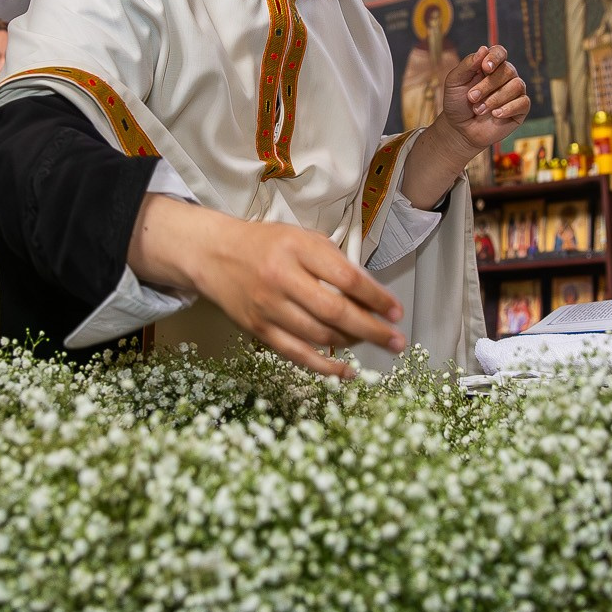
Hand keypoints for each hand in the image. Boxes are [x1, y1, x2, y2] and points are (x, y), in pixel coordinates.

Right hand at [129, 197, 403, 377]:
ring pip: (320, 336)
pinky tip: (347, 372)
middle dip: (373, 330)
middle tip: (396, 340)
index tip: (396, 312)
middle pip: (336, 312)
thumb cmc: (268, 245)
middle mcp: (282, 278)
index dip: (376, 299)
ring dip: (352, 343)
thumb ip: (335, 263)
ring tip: (370, 342)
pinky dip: (326, 368)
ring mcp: (269, 307)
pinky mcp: (259, 330)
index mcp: (298, 249)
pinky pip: (297, 355)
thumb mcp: (303, 239)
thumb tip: (372, 298)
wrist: (215, 254)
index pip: (347, 279)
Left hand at [438, 44, 529, 153]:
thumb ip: (467, 65)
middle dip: (487, 85)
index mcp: (490, 65)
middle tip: (471, 98)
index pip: (500, 52)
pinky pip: (523, 102)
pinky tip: (495, 115)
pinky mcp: (520, 108)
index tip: (485, 68)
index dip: (495, 57)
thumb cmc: (457, 102)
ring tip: (478, 110)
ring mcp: (514, 92)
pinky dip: (508, 108)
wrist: (460, 129)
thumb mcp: (454, 82)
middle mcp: (505, 75)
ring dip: (495, 99)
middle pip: (507, 70)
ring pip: (516, 85)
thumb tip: (484, 49)